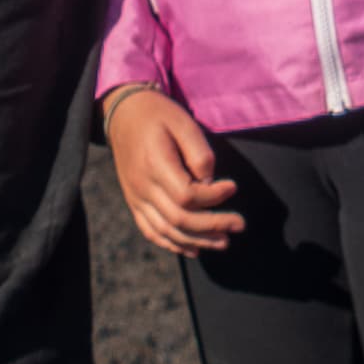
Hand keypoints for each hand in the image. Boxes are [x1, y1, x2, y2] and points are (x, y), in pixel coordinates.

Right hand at [99, 82, 242, 258]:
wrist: (124, 114)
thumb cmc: (159, 116)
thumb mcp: (183, 123)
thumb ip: (200, 155)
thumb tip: (210, 184)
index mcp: (155, 165)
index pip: (187, 196)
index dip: (213, 197)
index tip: (232, 187)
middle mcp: (142, 186)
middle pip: (179, 219)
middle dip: (213, 226)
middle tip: (239, 224)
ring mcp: (136, 197)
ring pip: (167, 231)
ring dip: (197, 241)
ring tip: (223, 242)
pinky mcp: (134, 202)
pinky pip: (151, 231)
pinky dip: (173, 244)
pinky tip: (194, 249)